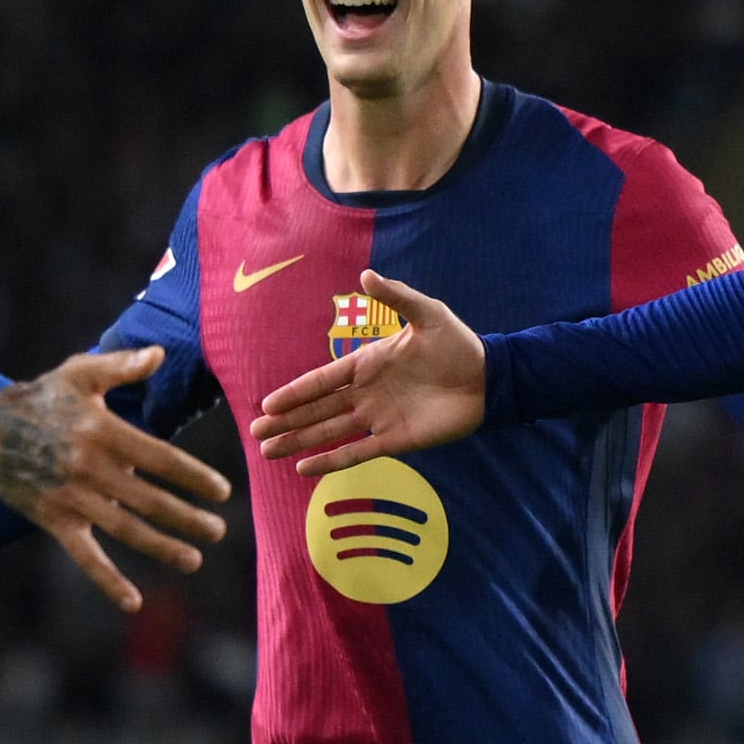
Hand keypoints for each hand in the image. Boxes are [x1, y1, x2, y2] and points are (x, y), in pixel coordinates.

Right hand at [0, 347, 230, 608]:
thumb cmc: (42, 396)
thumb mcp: (80, 373)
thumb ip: (122, 366)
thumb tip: (161, 354)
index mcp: (104, 432)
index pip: (161, 459)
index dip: (194, 477)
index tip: (221, 491)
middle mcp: (91, 468)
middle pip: (150, 500)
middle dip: (188, 518)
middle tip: (218, 531)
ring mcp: (72, 498)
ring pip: (126, 531)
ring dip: (162, 548)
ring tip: (194, 559)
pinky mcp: (54, 520)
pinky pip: (85, 557)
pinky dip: (108, 582)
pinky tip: (133, 602)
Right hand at [249, 272, 488, 473]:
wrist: (488, 379)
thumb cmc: (458, 344)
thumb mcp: (427, 313)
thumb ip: (396, 297)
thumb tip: (364, 275)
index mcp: (367, 363)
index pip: (322, 380)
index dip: (295, 392)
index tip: (268, 404)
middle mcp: (366, 392)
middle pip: (317, 409)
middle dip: (286, 421)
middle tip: (256, 432)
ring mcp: (378, 417)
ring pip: (329, 432)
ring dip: (299, 442)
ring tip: (268, 452)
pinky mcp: (395, 440)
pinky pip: (356, 452)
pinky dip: (331, 461)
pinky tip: (304, 469)